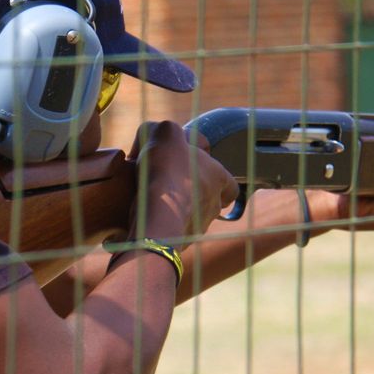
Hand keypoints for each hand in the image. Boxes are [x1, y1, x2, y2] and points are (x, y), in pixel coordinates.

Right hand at [127, 121, 238, 245]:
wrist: (157, 216)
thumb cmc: (167, 170)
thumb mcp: (165, 132)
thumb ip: (167, 130)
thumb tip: (161, 138)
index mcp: (220, 177)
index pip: (227, 178)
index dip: (211, 172)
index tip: (190, 169)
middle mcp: (215, 204)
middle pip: (208, 198)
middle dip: (192, 193)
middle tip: (169, 186)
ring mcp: (199, 227)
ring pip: (192, 217)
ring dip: (178, 210)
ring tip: (154, 203)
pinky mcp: (180, 243)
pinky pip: (174, 233)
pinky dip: (163, 226)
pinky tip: (145, 218)